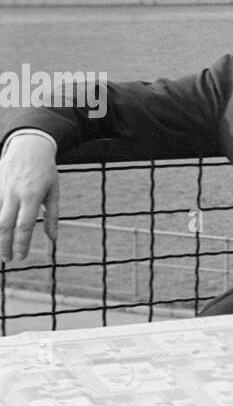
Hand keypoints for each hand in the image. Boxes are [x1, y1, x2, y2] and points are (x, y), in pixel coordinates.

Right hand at [0, 137, 59, 261]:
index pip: (24, 226)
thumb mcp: (54, 191)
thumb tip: (53, 238)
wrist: (29, 145)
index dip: (21, 243)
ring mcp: (2, 189)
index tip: (21, 257)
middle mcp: (14, 194)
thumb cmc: (45, 171)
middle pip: (5, 225)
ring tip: (0, 251)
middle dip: (4, 245)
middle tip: (7, 260)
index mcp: (31, 196)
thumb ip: (52, 216)